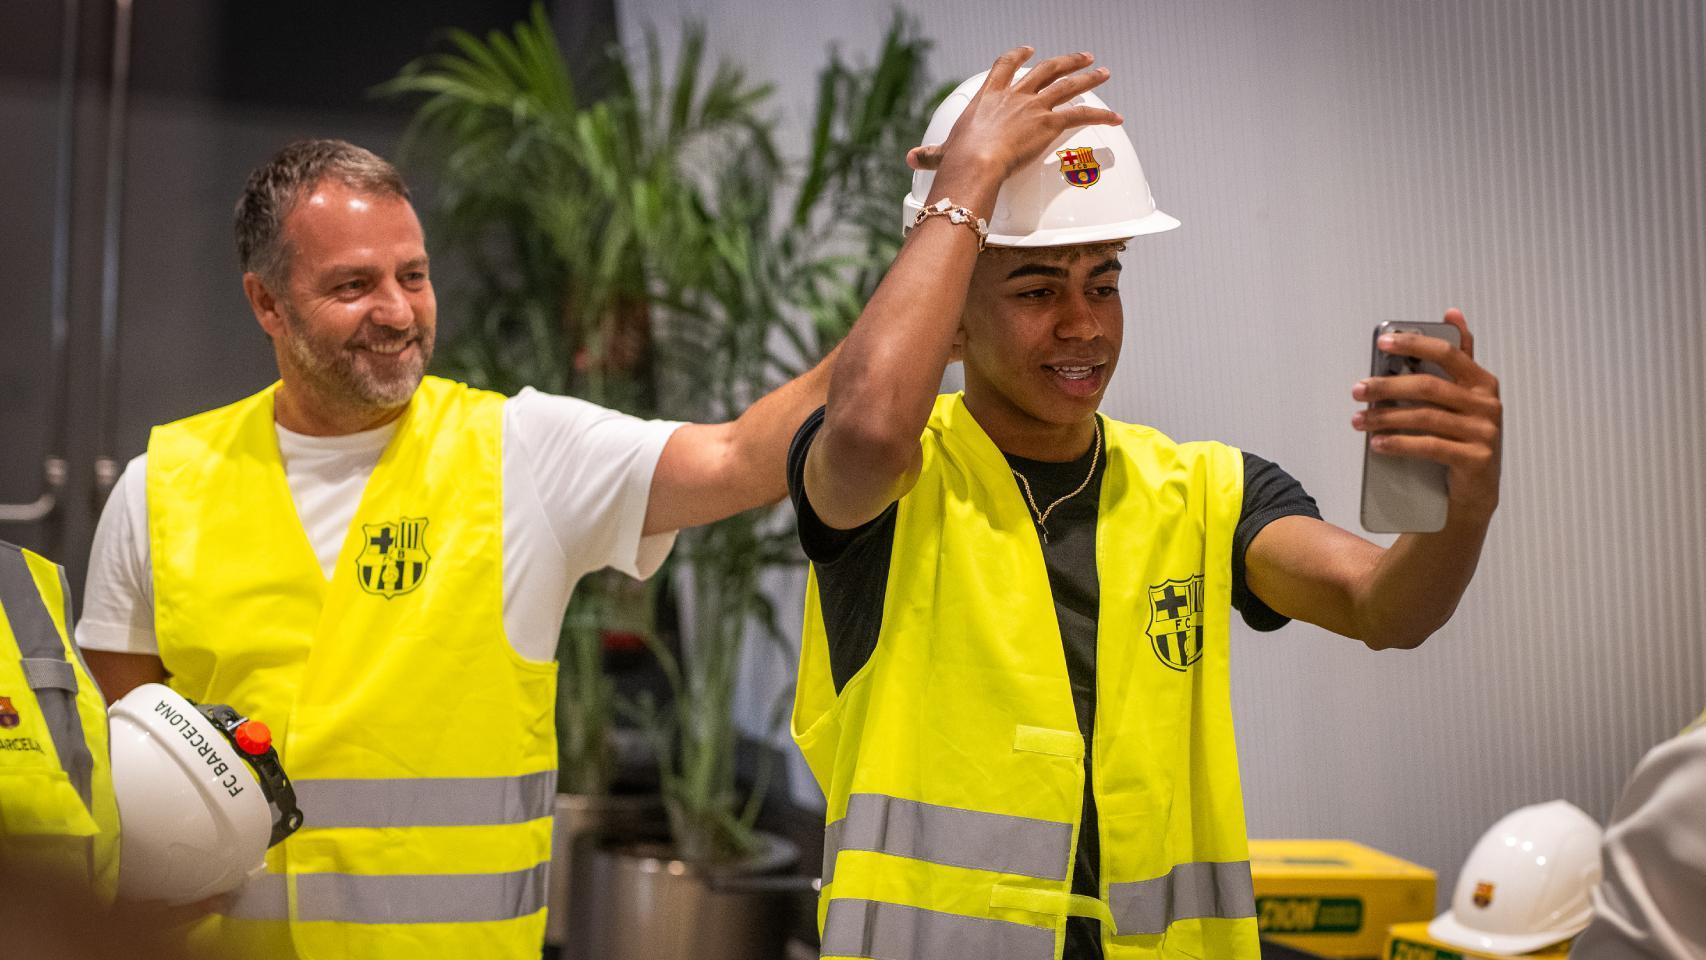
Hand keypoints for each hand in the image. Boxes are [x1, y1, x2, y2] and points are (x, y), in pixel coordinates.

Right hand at [924, 46, 1122, 197]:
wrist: (975, 163)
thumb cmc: (958, 160)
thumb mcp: (943, 153)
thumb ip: (932, 154)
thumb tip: (911, 158)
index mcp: (990, 97)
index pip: (1005, 68)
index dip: (1017, 57)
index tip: (1027, 51)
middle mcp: (1014, 96)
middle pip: (1045, 70)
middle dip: (1065, 61)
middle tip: (1081, 56)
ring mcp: (1034, 106)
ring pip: (1068, 85)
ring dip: (1089, 77)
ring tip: (1103, 72)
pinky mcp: (1050, 123)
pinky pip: (1082, 114)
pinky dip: (1102, 115)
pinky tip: (1117, 117)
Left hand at [1352, 309, 1501, 520]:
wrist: (1474, 495)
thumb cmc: (1460, 439)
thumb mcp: (1461, 398)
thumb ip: (1457, 359)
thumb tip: (1452, 313)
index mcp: (1482, 382)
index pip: (1448, 353)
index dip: (1415, 344)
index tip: (1383, 342)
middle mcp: (1488, 404)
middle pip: (1429, 387)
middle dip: (1387, 386)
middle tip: (1357, 390)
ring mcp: (1485, 433)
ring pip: (1425, 418)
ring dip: (1385, 418)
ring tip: (1358, 421)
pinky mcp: (1476, 459)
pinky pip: (1430, 447)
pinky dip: (1399, 444)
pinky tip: (1377, 444)